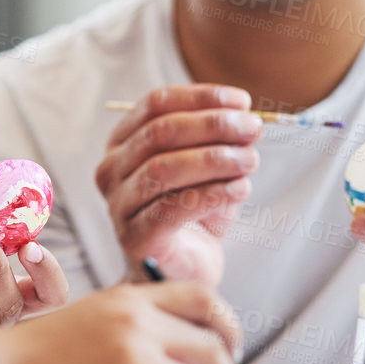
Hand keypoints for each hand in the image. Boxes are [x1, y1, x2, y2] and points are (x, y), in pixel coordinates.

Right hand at [95, 85, 261, 286]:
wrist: (185, 265)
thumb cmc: (193, 209)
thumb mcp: (207, 165)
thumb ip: (220, 141)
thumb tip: (246, 121)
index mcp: (123, 142)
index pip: (156, 104)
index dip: (201, 97)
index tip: (242, 102)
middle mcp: (111, 169)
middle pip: (159, 133)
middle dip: (212, 126)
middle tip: (253, 130)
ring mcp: (118, 204)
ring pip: (162, 169)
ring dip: (214, 159)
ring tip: (250, 161)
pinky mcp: (135, 237)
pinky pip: (172, 208)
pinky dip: (212, 194)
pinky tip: (240, 189)